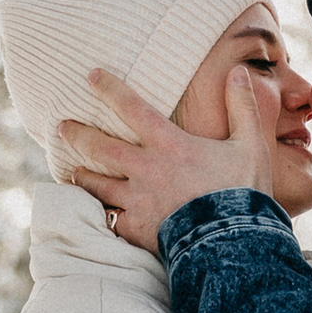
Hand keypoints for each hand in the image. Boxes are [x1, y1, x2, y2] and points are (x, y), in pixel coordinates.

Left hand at [57, 65, 276, 252]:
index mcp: (169, 144)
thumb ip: (242, 106)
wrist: (235, 241)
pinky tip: (93, 213)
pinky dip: (100, 215)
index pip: (132, 108)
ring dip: (83, 177)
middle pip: (100, 147)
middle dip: (77, 134)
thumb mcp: (250, 144)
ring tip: (74, 172)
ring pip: (97, 185)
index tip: (91, 77)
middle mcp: (146, 169)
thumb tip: (238, 70)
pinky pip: (108, 220)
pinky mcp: (136, 229)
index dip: (109, 89)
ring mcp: (137, 201)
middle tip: (61, 127)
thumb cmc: (243, 191)